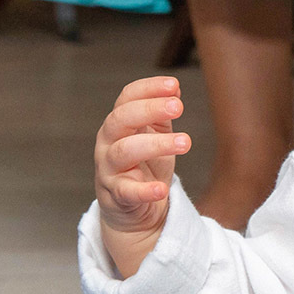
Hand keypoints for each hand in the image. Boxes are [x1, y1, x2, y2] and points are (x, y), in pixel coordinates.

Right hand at [94, 77, 190, 257]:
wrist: (133, 208)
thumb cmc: (144, 165)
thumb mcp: (153, 135)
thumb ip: (161, 114)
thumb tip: (174, 87)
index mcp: (118, 124)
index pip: (126, 98)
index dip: (148, 89)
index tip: (174, 85)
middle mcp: (108, 142)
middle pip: (120, 120)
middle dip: (149, 109)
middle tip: (179, 107)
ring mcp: (109, 169)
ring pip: (124, 151)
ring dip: (156, 144)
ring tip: (185, 142)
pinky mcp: (115, 196)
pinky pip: (127, 191)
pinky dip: (144, 190)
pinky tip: (161, 189)